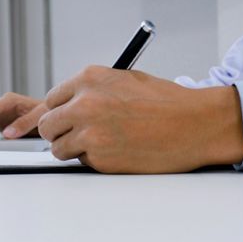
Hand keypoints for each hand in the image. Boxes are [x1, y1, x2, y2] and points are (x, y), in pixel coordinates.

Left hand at [38, 65, 242, 173]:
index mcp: (89, 79)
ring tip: (99, 144)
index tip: (63, 119)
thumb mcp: (124, 81)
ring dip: (72, 149)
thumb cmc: (166, 102)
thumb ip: (91, 91)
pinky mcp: (100, 158)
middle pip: (47, 125)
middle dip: (59, 131)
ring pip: (58, 148)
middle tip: (76, 135)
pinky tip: (116, 152)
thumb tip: (68, 106)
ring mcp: (90, 133)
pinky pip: (81, 162)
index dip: (58, 111)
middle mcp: (84, 104)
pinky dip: (93, 161)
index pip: (51, 99)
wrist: (195, 124)